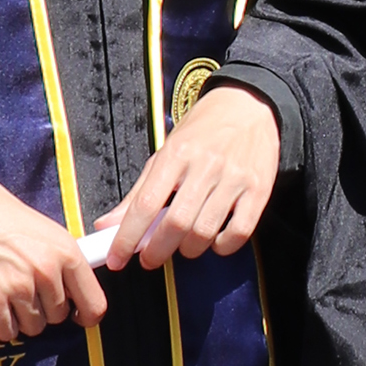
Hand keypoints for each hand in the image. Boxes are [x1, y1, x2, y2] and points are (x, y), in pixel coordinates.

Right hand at [0, 178, 107, 342]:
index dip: (85, 315)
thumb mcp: (46, 232)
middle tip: (24, 289)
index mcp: (66, 252)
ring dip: (20, 316)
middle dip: (43, 309)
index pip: (94, 304)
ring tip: (6, 291)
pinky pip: (7, 331)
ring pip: (34, 327)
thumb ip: (63, 262)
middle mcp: (46, 271)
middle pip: (58, 317)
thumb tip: (76, 292)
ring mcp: (18, 287)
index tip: (77, 316)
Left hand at [99, 86, 279, 271]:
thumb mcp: (166, 154)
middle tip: (150, 258)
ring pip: (205, 232)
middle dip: (157, 250)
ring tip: (183, 246)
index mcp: (175, 155)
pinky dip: (222, 246)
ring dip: (189, 249)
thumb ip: (138, 193)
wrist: (249, 107)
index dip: (127, 237)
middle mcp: (205, 166)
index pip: (145, 204)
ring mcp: (234, 179)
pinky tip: (214, 241)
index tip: (117, 258)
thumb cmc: (202, 132)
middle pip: (175, 223)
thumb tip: (107, 225)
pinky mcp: (258, 191)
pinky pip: (239, 232)